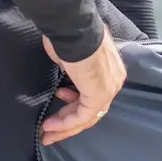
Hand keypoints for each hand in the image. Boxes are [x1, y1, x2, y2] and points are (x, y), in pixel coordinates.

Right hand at [40, 29, 125, 145]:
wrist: (73, 28)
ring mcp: (109, 88)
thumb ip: (75, 73)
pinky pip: (83, 116)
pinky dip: (65, 123)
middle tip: (49, 131)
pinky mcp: (99, 94)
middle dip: (68, 122)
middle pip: (92, 110)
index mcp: (111, 70)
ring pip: (88, 116)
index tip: (55, 109)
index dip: (73, 107)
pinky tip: (50, 124)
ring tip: (47, 132)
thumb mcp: (73, 58)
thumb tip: (67, 80)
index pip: (95, 97)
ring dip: (65, 126)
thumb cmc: (70, 37)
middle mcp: (114, 81)